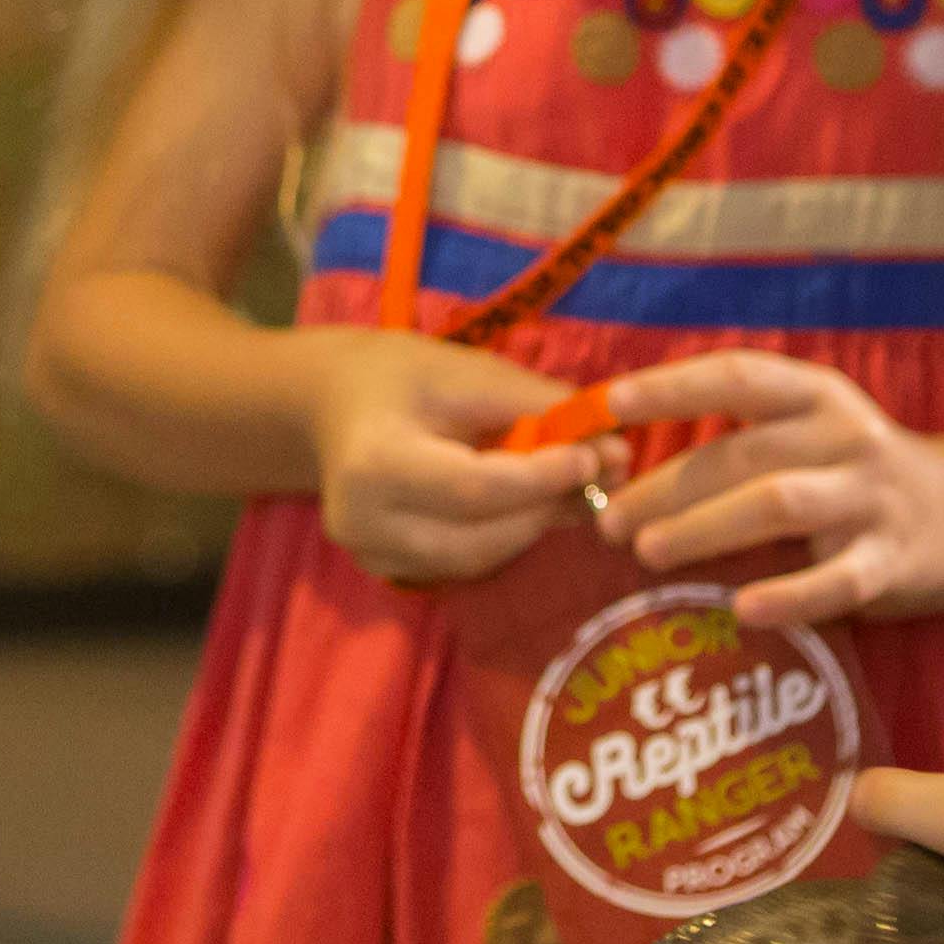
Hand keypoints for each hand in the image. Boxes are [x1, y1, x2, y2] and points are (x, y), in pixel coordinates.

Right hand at [299, 331, 607, 585]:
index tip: (593, 457)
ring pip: (477, 558)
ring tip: (572, 487)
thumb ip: (541, 409)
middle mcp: (363, 523)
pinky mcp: (383, 570)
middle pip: (479, 536)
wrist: (327, 406)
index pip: (473, 488)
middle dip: (546, 508)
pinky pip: (462, 563)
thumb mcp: (468, 373)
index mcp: (374, 463)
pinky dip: (504, 536)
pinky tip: (529, 504)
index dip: (540, 480)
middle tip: (601, 476)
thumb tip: (616, 450)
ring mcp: (370, 555)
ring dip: (532, 526)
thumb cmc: (399, 377)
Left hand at [591, 353, 943, 629]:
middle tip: (609, 523)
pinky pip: (837, 579)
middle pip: (742, 453)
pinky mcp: (894, 560)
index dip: (673, 386)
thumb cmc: (853, 476)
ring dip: (706, 527)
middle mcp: (845, 435)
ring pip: (778, 503)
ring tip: (648, 553)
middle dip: (667, 486)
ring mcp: (872, 497)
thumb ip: (740, 443)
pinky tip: (743, 610)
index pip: (738, 376)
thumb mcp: (810, 435)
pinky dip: (789, 595)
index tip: (612, 402)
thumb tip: (621, 476)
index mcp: (815, 395)